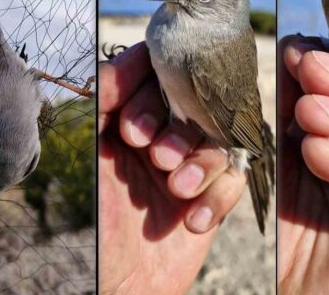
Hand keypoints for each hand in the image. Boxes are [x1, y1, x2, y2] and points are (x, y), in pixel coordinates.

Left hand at [99, 42, 247, 293]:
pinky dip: (217, 198)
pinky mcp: (212, 196)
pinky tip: (192, 220)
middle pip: (194, 106)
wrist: (119, 283)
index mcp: (134, 121)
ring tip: (175, 189)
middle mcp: (164, 138)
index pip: (158, 81)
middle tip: (156, 157)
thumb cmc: (97, 220)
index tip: (135, 128)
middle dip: (178, 131)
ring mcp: (191, 166)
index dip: (152, 96)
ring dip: (200, 164)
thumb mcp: (93, 153)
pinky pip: (234, 180)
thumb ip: (104, 100)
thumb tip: (130, 56)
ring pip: (218, 141)